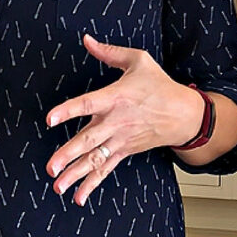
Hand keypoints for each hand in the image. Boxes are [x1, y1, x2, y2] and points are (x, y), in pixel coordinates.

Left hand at [44, 34, 203, 206]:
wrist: (186, 114)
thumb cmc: (160, 85)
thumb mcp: (138, 61)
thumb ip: (108, 52)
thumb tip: (86, 39)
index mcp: (114, 97)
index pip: (86, 104)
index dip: (68, 110)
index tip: (50, 119)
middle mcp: (115, 122)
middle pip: (88, 139)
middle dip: (68, 154)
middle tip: (51, 167)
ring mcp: (120, 140)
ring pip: (95, 159)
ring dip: (75, 174)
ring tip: (57, 186)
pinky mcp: (125, 151)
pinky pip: (106, 169)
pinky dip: (92, 183)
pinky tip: (78, 196)